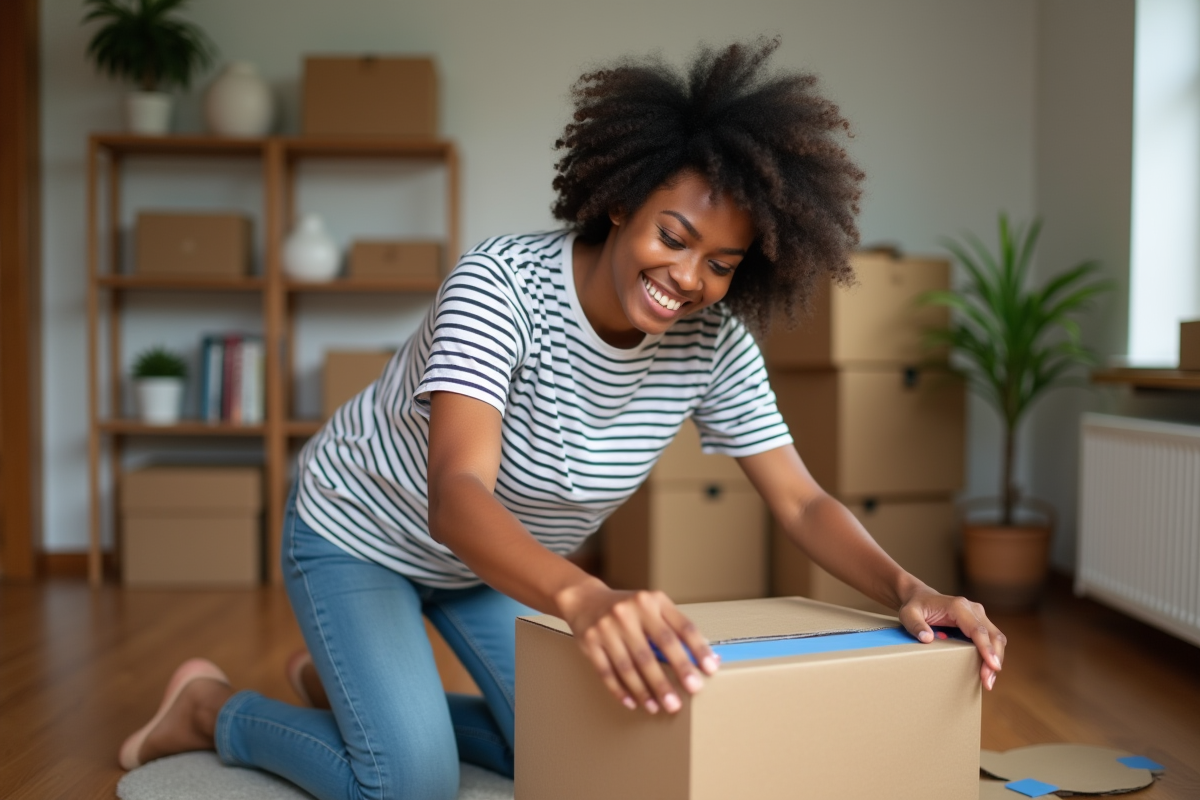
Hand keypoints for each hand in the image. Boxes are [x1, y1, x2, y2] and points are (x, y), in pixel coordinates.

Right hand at [558, 583, 718, 713]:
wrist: (584, 599)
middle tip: (690, 693)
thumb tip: (710, 658)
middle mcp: (629, 612)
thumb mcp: (653, 608)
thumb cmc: (627, 609)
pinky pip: (608, 672)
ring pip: (631, 665)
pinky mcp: (590, 641)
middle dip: (675, 674)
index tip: (710, 669)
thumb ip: (677, 630)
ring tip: (661, 706)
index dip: (698, 649)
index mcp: (651, 601)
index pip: (681, 626)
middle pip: (656, 648)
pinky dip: (621, 690)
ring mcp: (607, 627)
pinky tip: (634, 702)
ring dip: (647, 690)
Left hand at [896, 587, 1005, 689]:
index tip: (992, 666)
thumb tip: (927, 638)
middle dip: (994, 659)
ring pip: (996, 638)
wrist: (920, 597)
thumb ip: (915, 625)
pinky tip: (987, 670)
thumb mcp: (908, 614)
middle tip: (988, 682)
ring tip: (988, 681)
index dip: (986, 648)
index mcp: (958, 606)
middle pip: (992, 635)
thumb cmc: (915, 606)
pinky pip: (991, 639)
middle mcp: (972, 609)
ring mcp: (978, 615)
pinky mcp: (979, 622)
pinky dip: (992, 655)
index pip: (977, 629)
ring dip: (996, 659)